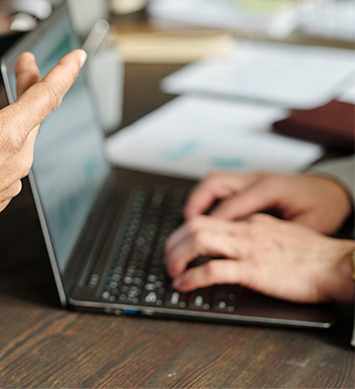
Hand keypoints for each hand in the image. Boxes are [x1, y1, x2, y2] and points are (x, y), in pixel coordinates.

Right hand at [0, 33, 85, 253]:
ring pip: (17, 135)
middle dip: (30, 85)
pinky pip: (6, 156)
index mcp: (7, 136)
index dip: (63, 71)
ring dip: (5, 113)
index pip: (46, 95)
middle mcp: (17, 158)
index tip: (77, 57)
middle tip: (23, 66)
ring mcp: (10, 178)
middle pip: (34, 113)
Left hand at [165, 214, 354, 303]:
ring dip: (176, 257)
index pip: (209, 218)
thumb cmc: (317, 257)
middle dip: (173, 242)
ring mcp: (248, 249)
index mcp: (252, 221)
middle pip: (194, 224)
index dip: (187, 233)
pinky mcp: (254, 270)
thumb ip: (258, 235)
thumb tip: (237, 246)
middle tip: (168, 259)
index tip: (180, 245)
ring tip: (172, 272)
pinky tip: (184, 285)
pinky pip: (212, 270)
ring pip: (197, 240)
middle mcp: (246, 230)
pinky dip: (191, 278)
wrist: (339, 265)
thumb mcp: (282, 235)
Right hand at [183, 171, 351, 234]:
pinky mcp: (250, 183)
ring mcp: (251, 178)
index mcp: (270, 189)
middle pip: (213, 184)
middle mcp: (256, 179)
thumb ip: (278, 237)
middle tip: (185, 230)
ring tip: (187, 224)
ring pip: (213, 182)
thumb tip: (251, 252)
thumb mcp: (308, 227)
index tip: (199, 246)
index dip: (212, 227)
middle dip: (195, 206)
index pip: (230, 207)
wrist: (334, 191)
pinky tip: (205, 218)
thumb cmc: (324, 208)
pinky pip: (221, 187)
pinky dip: (208, 201)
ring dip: (197, 201)